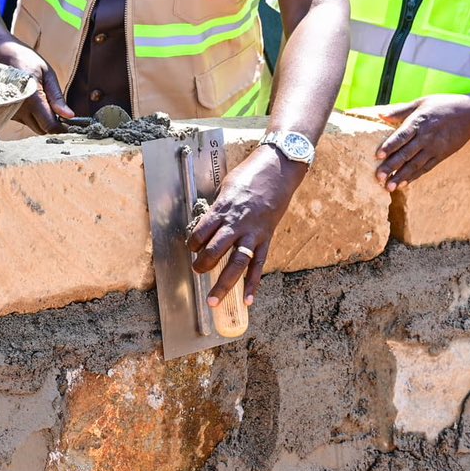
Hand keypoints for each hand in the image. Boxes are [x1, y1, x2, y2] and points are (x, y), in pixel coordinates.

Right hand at [0, 38, 70, 133]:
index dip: (61, 127)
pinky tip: (28, 98)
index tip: (67, 122)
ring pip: (32, 126)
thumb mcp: (47, 73)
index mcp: (32, 99)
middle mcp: (19, 109)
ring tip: (38, 97)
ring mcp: (10, 112)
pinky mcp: (4, 112)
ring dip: (39, 119)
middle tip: (54, 106)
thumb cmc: (24, 59)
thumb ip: (57, 96)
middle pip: (41, 130)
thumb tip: (69, 116)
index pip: (49, 126)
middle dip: (51, 123)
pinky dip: (29, 114)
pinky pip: (22, 120)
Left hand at [187, 148, 298, 307]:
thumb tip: (207, 226)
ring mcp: (253, 233)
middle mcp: (237, 223)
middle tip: (196, 271)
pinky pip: (259, 265)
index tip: (191, 247)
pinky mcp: (267, 237)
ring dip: (224, 284)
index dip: (192, 243)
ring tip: (213, 301)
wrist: (278, 169)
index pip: (201, 233)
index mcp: (223, 209)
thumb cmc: (249, 175)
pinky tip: (248, 300)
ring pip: (237, 263)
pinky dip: (253, 284)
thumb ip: (217, 208)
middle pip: (215, 250)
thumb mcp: (226, 187)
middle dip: (202, 265)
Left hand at [372, 94, 469, 189]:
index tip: (378, 156)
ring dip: (401, 176)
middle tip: (378, 177)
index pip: (402, 136)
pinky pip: (426, 168)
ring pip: (415, 165)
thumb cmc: (442, 105)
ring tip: (389, 187)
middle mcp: (426, 137)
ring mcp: (434, 148)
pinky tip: (403, 183)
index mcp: (419, 122)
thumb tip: (380, 114)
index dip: (390, 146)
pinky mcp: (440, 156)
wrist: (469, 115)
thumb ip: (400, 111)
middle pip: (406, 154)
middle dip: (391, 167)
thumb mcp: (421, 103)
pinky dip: (414, 176)